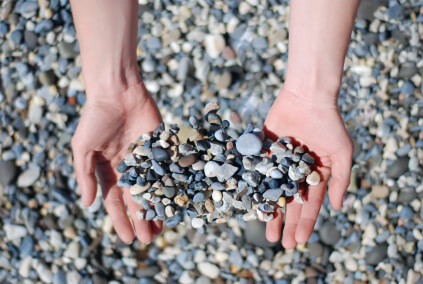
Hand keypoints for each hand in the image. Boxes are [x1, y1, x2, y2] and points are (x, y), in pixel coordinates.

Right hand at [71, 80, 162, 243]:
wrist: (118, 91)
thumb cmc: (96, 118)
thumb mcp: (83, 148)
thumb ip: (85, 175)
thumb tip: (88, 204)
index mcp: (109, 170)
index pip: (115, 201)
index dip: (120, 220)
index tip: (126, 239)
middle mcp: (130, 167)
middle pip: (136, 199)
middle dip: (141, 219)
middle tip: (148, 240)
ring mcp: (147, 158)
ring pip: (154, 188)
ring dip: (157, 208)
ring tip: (162, 228)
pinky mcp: (162, 147)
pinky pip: (168, 169)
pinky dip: (171, 185)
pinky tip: (176, 201)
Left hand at [263, 86, 352, 248]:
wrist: (306, 97)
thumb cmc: (328, 124)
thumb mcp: (342, 153)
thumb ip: (341, 180)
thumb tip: (338, 207)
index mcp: (316, 174)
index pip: (311, 204)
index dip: (305, 223)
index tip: (299, 241)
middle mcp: (296, 171)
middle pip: (290, 202)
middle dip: (286, 223)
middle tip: (280, 243)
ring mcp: (279, 162)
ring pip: (273, 191)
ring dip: (270, 211)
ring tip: (265, 232)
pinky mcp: (264, 150)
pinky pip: (258, 172)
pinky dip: (254, 187)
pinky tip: (251, 204)